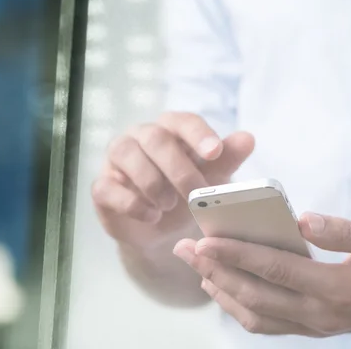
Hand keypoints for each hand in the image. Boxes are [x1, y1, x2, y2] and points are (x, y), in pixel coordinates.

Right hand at [92, 112, 254, 250]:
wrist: (159, 230)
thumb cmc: (184, 194)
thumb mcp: (210, 180)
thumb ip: (226, 159)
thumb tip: (248, 138)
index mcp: (169, 129)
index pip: (182, 121)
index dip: (198, 133)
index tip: (215, 151)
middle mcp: (139, 137)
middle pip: (154, 137)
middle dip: (177, 167)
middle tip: (194, 193)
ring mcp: (115, 160)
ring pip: (125, 153)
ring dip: (152, 181)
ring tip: (169, 205)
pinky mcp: (101, 187)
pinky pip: (107, 187)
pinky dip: (131, 203)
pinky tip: (151, 216)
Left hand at [175, 213, 350, 336]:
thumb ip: (346, 233)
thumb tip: (303, 221)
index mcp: (335, 288)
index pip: (273, 269)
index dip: (235, 255)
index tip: (202, 242)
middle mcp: (319, 314)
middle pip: (253, 295)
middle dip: (213, 271)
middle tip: (182, 250)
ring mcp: (315, 326)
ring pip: (254, 316)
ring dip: (220, 290)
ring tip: (196, 267)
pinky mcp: (313, 329)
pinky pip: (266, 325)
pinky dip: (237, 307)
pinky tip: (222, 288)